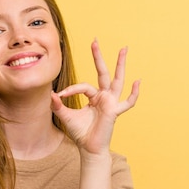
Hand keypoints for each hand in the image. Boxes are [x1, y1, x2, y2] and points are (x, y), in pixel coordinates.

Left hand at [51, 39, 139, 155]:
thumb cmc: (80, 132)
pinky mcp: (114, 111)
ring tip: (123, 49)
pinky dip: (133, 93)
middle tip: (94, 40)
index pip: (83, 85)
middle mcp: (104, 96)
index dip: (71, 89)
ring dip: (120, 64)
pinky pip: (127, 102)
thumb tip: (51, 94)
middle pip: (102, 72)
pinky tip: (137, 81)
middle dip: (98, 57)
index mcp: (94, 96)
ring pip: (117, 80)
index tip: (59, 95)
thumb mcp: (67, 116)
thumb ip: (59, 105)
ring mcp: (111, 102)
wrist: (89, 148)